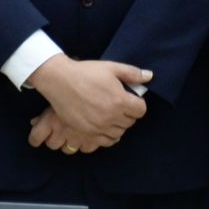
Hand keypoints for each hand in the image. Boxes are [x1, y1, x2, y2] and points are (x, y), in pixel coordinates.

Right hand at [27, 57, 149, 152]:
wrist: (59, 81)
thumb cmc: (85, 72)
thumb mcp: (111, 68)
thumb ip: (132, 73)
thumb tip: (150, 76)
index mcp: (120, 100)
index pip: (141, 110)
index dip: (138, 104)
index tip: (131, 99)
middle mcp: (111, 116)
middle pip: (130, 122)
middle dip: (128, 113)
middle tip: (119, 105)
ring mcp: (99, 126)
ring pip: (119, 133)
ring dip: (119, 125)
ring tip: (111, 115)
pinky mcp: (87, 132)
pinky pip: (106, 141)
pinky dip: (108, 135)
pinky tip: (104, 125)